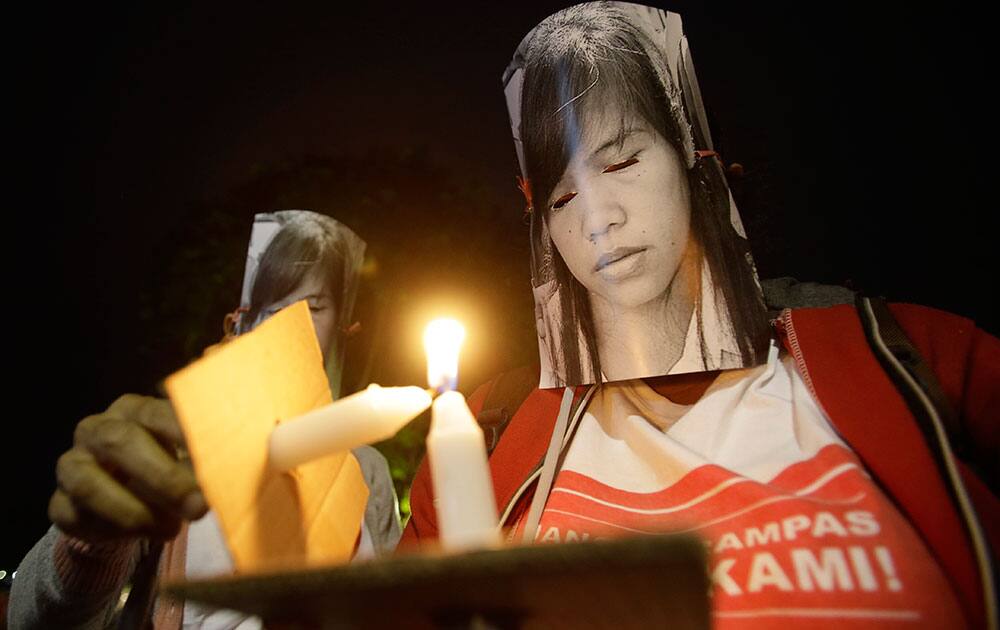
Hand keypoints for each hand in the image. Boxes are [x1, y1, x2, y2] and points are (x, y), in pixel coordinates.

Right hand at [48, 394, 207, 541]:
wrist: (129, 505)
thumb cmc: (170, 468)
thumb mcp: (192, 455)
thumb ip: (211, 452)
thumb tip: (243, 462)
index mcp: (134, 409)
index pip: (156, 412)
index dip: (185, 433)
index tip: (218, 457)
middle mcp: (97, 431)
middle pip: (121, 443)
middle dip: (163, 477)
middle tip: (199, 506)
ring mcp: (72, 466)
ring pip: (89, 484)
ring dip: (134, 512)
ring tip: (172, 530)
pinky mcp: (59, 505)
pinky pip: (75, 517)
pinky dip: (110, 532)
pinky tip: (140, 538)